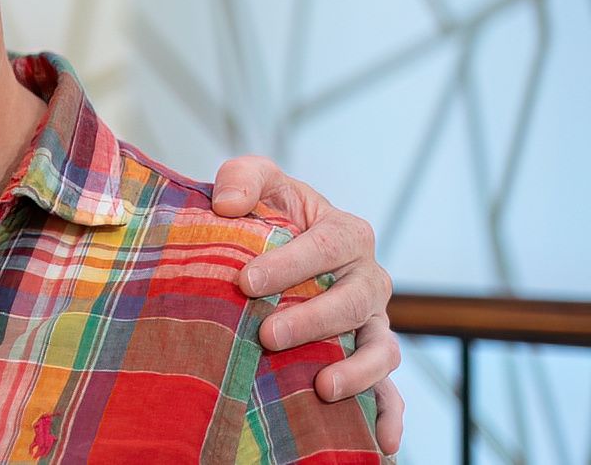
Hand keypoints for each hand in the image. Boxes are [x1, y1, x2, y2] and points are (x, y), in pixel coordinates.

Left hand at [211, 155, 403, 454]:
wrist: (277, 244)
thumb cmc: (269, 213)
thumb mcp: (258, 183)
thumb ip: (244, 179)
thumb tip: (226, 205)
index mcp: (346, 232)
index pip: (326, 246)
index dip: (290, 264)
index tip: (246, 281)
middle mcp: (367, 279)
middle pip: (353, 300)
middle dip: (312, 319)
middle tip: (267, 335)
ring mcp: (373, 322)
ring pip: (381, 348)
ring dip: (356, 370)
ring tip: (321, 387)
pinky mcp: (368, 357)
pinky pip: (390, 389)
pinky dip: (390, 414)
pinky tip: (381, 442)